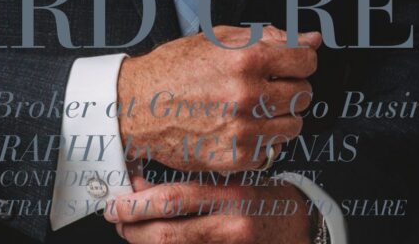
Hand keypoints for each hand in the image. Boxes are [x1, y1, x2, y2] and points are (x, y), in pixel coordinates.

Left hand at [105, 175, 311, 242]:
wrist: (303, 229)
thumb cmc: (265, 199)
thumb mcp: (232, 180)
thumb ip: (191, 183)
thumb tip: (142, 185)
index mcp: (231, 196)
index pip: (174, 199)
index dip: (138, 202)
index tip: (117, 199)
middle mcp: (231, 228)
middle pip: (167, 234)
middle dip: (132, 227)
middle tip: (115, 217)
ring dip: (143, 242)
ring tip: (129, 232)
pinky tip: (154, 243)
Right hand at [117, 25, 319, 169]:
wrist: (138, 105)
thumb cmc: (176, 68)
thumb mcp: (218, 38)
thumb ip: (269, 37)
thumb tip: (312, 39)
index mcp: (245, 59)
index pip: (306, 60)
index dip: (301, 59)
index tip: (293, 62)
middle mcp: (247, 95)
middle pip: (304, 94)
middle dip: (290, 86)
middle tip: (267, 84)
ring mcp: (243, 130)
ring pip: (294, 125)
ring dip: (280, 115)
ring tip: (254, 106)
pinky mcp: (236, 158)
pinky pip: (274, 149)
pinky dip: (264, 139)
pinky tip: (242, 126)